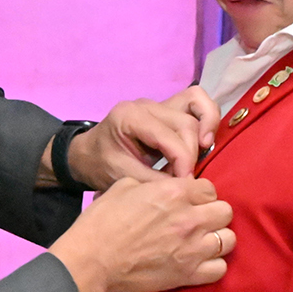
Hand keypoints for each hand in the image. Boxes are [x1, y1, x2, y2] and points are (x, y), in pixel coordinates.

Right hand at [50, 175, 234, 291]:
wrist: (92, 260)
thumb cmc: (102, 222)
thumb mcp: (123, 186)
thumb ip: (152, 184)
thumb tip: (164, 188)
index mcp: (174, 192)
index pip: (210, 188)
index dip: (199, 195)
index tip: (189, 202)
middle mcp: (190, 218)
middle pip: (225, 212)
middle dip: (212, 213)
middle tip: (197, 220)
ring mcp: (192, 248)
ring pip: (229, 240)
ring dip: (216, 239)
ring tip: (201, 241)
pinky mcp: (188, 274)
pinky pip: (220, 269)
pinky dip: (212, 265)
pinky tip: (198, 262)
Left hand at [57, 86, 220, 188]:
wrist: (87, 155)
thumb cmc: (101, 165)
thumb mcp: (123, 177)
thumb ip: (154, 181)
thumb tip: (187, 187)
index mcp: (130, 117)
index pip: (170, 135)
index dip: (183, 161)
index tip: (185, 183)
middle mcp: (146, 105)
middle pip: (186, 121)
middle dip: (192, 152)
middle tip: (186, 177)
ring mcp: (158, 104)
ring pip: (196, 105)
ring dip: (205, 131)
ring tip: (203, 154)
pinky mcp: (167, 109)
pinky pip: (195, 104)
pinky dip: (205, 119)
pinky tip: (203, 143)